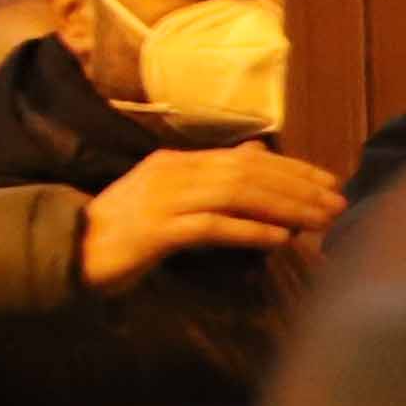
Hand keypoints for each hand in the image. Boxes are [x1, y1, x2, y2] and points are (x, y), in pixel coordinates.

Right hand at [80, 143, 340, 286]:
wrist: (68, 249)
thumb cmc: (122, 229)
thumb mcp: (168, 196)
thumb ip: (209, 179)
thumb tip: (255, 156)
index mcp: (175, 162)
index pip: (245, 158)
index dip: (292, 168)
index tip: (329, 181)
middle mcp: (171, 173)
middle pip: (246, 174)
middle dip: (297, 188)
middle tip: (336, 204)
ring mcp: (162, 200)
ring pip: (235, 195)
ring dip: (283, 207)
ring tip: (319, 220)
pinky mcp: (155, 231)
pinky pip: (211, 227)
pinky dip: (248, 230)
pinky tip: (278, 238)